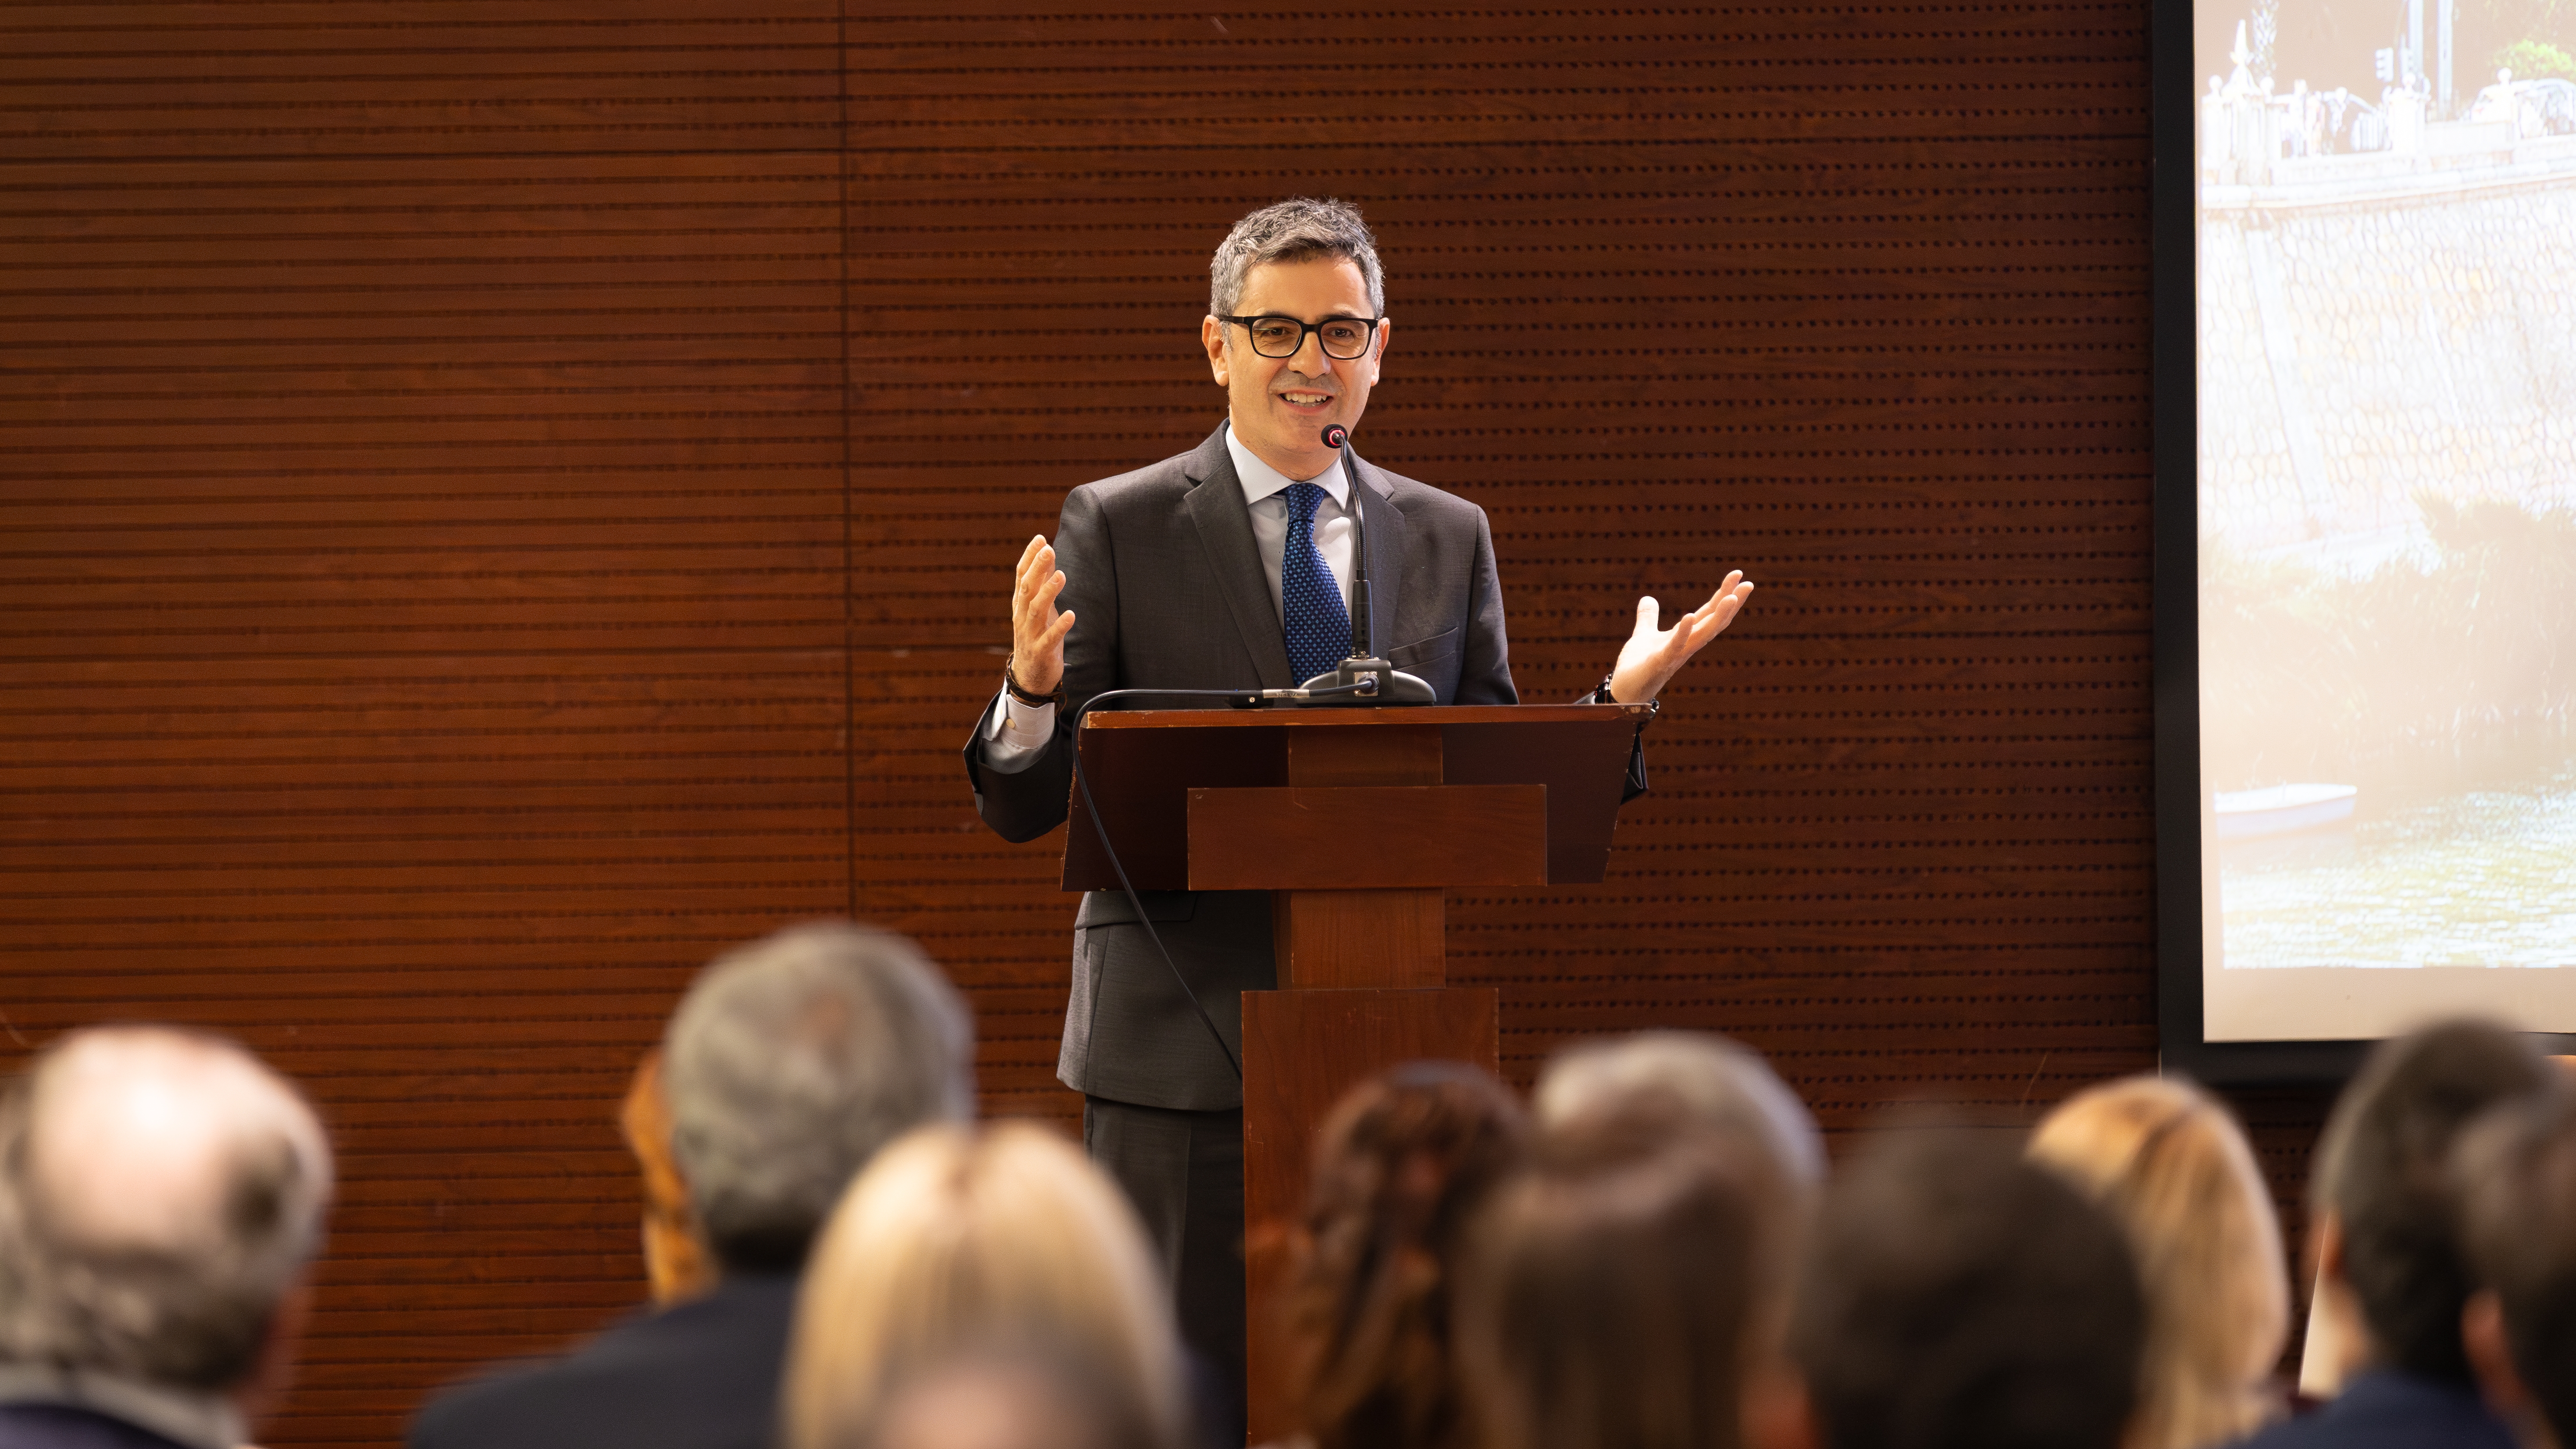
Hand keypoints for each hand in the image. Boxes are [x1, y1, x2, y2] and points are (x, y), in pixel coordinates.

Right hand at [1009, 534, 1074, 695]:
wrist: (1030, 675)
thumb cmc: (1037, 635)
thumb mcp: (1040, 606)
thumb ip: (1043, 581)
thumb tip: (1048, 552)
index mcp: (1020, 604)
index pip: (1021, 576)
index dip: (1029, 557)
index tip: (1040, 538)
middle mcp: (1021, 616)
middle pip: (1026, 589)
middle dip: (1036, 568)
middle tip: (1048, 549)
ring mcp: (1029, 635)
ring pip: (1036, 610)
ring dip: (1048, 592)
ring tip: (1061, 576)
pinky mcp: (1041, 652)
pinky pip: (1050, 638)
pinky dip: (1059, 626)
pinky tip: (1071, 615)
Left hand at [1606, 571, 1754, 703]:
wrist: (1624, 692)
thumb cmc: (1637, 666)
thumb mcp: (1643, 635)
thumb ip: (1648, 618)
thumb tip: (1647, 598)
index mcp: (1685, 636)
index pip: (1708, 612)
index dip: (1723, 593)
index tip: (1737, 574)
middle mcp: (1687, 645)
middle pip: (1714, 621)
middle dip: (1732, 603)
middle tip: (1749, 584)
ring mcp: (1676, 655)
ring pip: (1703, 634)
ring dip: (1718, 617)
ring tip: (1730, 598)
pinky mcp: (1660, 662)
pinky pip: (1674, 647)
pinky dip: (1682, 633)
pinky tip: (1688, 617)